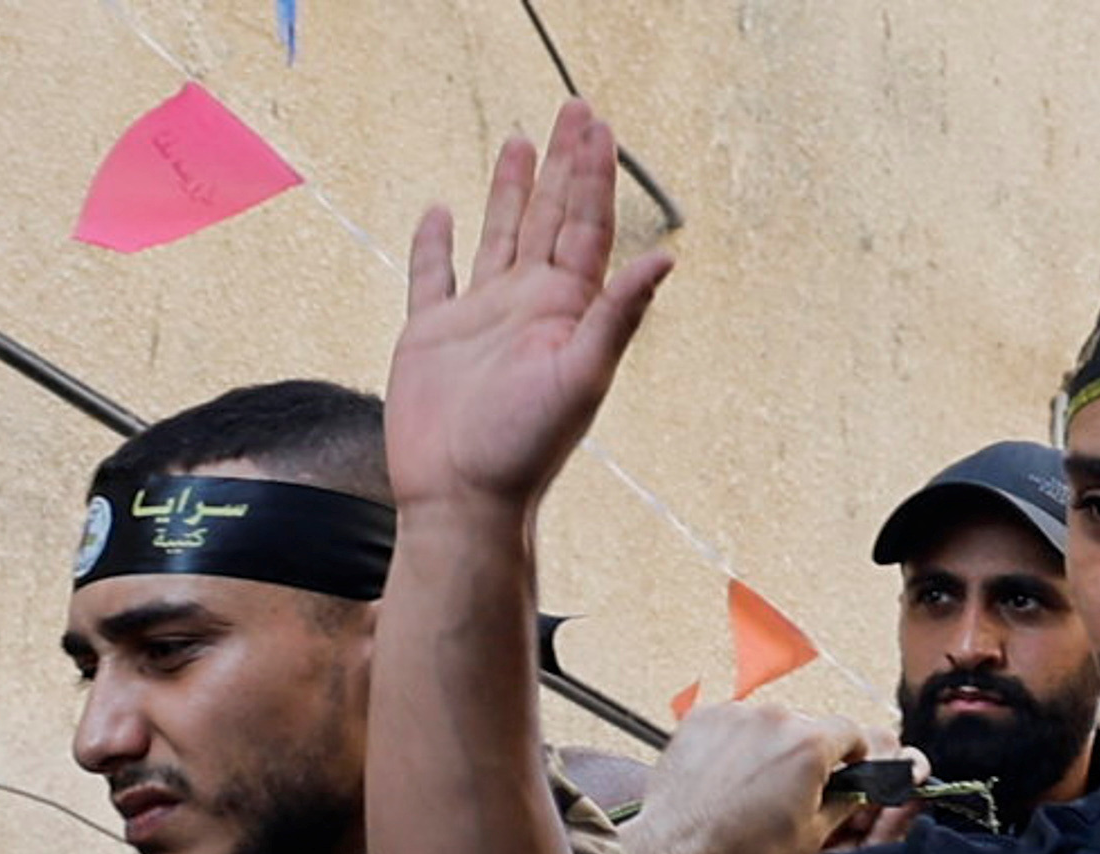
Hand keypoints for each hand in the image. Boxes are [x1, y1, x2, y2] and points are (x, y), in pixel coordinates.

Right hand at [388, 101, 672, 518]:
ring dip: (510, 190)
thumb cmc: (525, 448)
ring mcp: (482, 318)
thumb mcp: (582, 375)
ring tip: (520, 141)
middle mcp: (530, 306)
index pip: (585, 226)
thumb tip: (665, 258)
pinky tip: (441, 213)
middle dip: (564, 165)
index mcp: (567, 310)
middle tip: (574, 110)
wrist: (464, 497)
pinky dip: (436, 243)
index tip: (596, 124)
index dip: (592, 174)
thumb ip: (619, 314)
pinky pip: (434, 276)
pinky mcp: (433, 334)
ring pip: (500, 236)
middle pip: (549, 218)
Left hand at [614, 702, 872, 853]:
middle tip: (789, 789)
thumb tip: (858, 787)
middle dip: (805, 753)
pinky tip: (728, 776)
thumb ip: (846, 800)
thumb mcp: (813, 833)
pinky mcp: (704, 717)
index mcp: (809, 744)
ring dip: (769, 747)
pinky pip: (733, 723)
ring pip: (769, 725)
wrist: (680, 846)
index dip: (853, 752)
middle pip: (807, 726)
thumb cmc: (741, 845)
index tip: (846, 764)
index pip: (850, 730)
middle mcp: (774, 719)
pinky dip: (735, 744)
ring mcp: (735, 714)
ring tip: (752, 787)